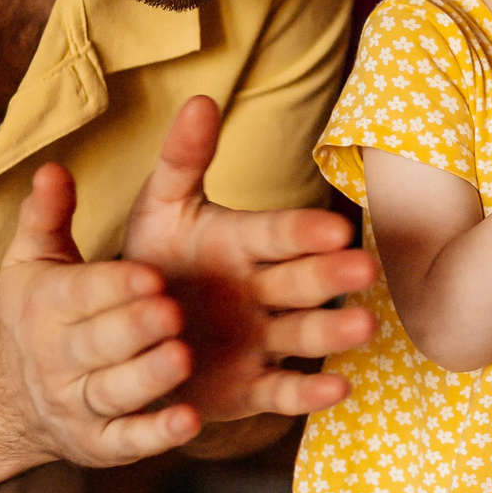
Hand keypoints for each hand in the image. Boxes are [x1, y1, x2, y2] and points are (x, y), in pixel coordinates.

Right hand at [0, 161, 206, 465]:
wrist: (5, 399)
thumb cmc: (37, 312)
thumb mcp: (34, 260)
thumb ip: (48, 216)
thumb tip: (53, 169)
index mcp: (46, 306)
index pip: (80, 294)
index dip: (114, 286)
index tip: (151, 274)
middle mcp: (57, 358)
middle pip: (96, 344)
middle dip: (133, 328)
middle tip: (172, 312)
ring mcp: (77, 405)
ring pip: (112, 392)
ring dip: (147, 378)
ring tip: (182, 359)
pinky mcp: (100, 444)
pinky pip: (127, 442)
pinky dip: (155, 436)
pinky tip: (189, 422)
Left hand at [119, 96, 379, 422]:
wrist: (126, 335)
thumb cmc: (154, 261)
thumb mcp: (161, 208)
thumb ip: (182, 159)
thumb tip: (200, 99)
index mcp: (244, 244)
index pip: (278, 233)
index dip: (303, 231)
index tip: (334, 226)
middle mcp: (263, 291)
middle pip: (301, 281)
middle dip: (332, 275)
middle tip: (365, 269)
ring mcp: (262, 339)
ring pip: (303, 333)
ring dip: (334, 331)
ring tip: (365, 327)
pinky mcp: (252, 387)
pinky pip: (283, 391)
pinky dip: (309, 393)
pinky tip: (338, 389)